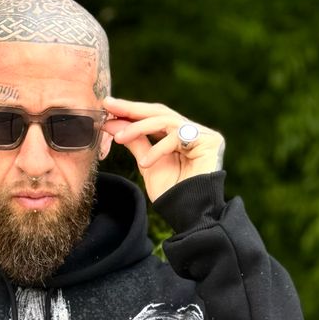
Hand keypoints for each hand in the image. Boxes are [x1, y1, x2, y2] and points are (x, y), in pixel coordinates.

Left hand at [102, 94, 225, 201]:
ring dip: (139, 127)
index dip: (131, 110)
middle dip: (132, 109)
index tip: (107, 106)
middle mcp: (192, 131)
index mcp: (179, 134)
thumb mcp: (147, 162)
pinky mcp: (210, 140)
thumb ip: (135, 141)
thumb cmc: (171, 192)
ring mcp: (203, 134)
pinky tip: (146, 163)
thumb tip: (112, 122)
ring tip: (119, 137)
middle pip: (160, 112)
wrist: (188, 214)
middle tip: (109, 105)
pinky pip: (177, 136)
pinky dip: (158, 149)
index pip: (154, 116)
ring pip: (166, 121)